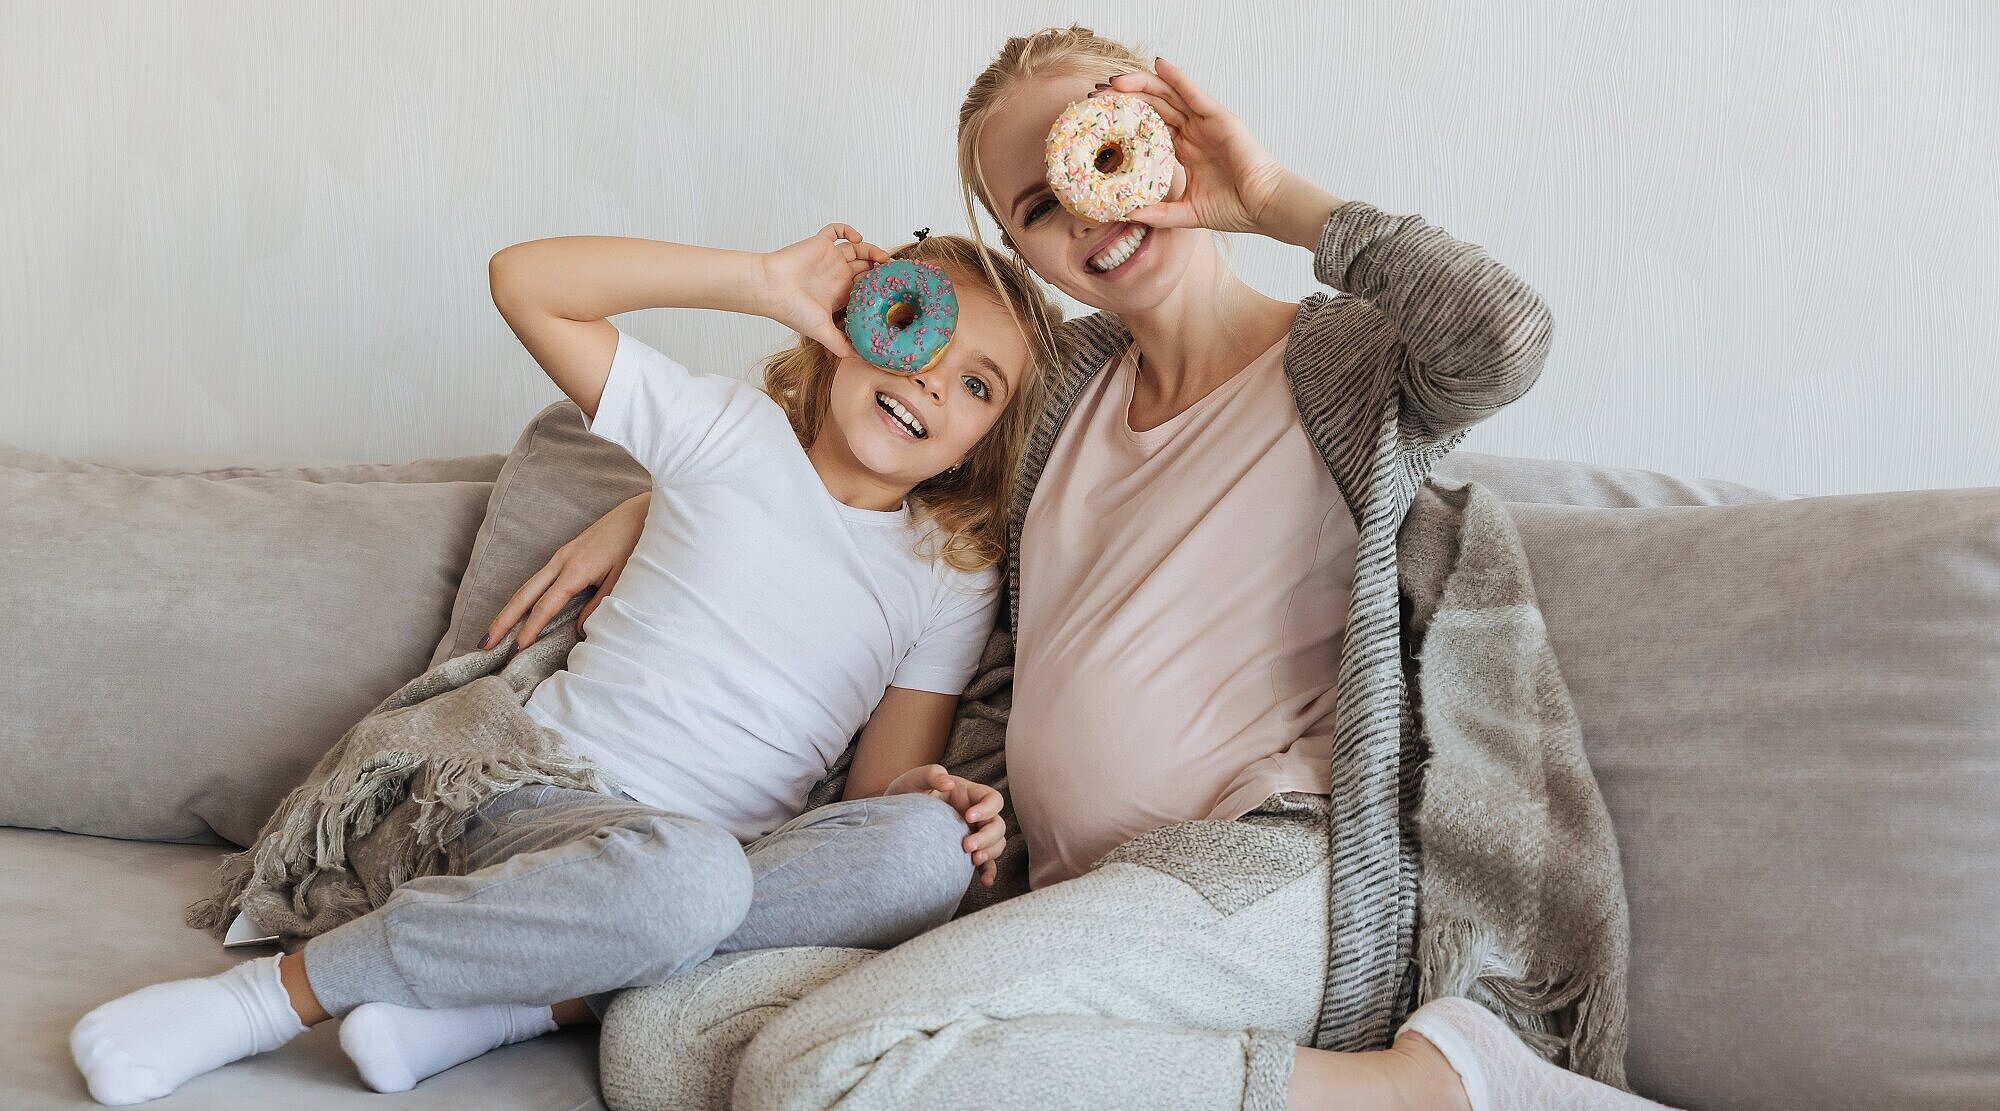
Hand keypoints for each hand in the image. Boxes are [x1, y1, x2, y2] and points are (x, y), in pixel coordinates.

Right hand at [480, 490, 648, 650]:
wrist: (639, 513)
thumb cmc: (634, 545)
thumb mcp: (621, 580)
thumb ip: (600, 605)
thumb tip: (580, 630)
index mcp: (575, 571)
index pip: (544, 607)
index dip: (529, 630)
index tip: (515, 650)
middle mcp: (560, 562)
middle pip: (523, 595)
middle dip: (502, 621)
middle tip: (484, 645)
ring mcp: (560, 557)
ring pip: (527, 586)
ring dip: (509, 610)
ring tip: (494, 632)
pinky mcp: (564, 555)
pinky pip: (538, 580)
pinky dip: (524, 598)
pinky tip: (520, 611)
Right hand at [758, 224, 891, 359]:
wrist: (770, 289)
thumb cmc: (791, 310)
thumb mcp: (821, 332)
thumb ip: (841, 345)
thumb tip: (861, 359)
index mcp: (839, 294)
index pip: (867, 288)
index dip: (881, 287)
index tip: (895, 290)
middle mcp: (836, 276)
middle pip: (866, 267)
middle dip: (881, 269)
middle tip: (896, 272)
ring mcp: (829, 259)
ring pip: (858, 249)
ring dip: (873, 250)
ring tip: (884, 257)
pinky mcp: (820, 244)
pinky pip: (836, 230)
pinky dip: (848, 229)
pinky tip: (857, 238)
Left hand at [883, 764, 1007, 887]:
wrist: (893, 818)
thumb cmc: (907, 793)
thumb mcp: (915, 779)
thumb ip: (931, 774)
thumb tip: (948, 782)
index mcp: (968, 795)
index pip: (993, 799)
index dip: (987, 808)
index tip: (968, 816)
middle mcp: (975, 815)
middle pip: (998, 825)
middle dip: (987, 837)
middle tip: (966, 846)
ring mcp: (972, 834)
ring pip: (997, 844)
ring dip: (990, 852)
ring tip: (972, 859)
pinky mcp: (966, 853)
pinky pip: (985, 864)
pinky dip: (988, 872)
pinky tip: (985, 881)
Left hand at [1090, 57, 1290, 236]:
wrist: (1264, 207)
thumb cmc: (1234, 209)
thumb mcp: (1187, 213)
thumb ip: (1159, 214)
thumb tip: (1128, 214)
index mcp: (1184, 151)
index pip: (1148, 129)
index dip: (1124, 122)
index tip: (1099, 120)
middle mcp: (1193, 133)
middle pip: (1154, 108)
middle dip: (1126, 100)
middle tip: (1099, 97)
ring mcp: (1205, 123)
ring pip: (1169, 96)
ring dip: (1142, 85)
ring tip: (1117, 82)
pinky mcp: (1219, 117)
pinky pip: (1194, 93)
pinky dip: (1177, 78)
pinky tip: (1159, 65)